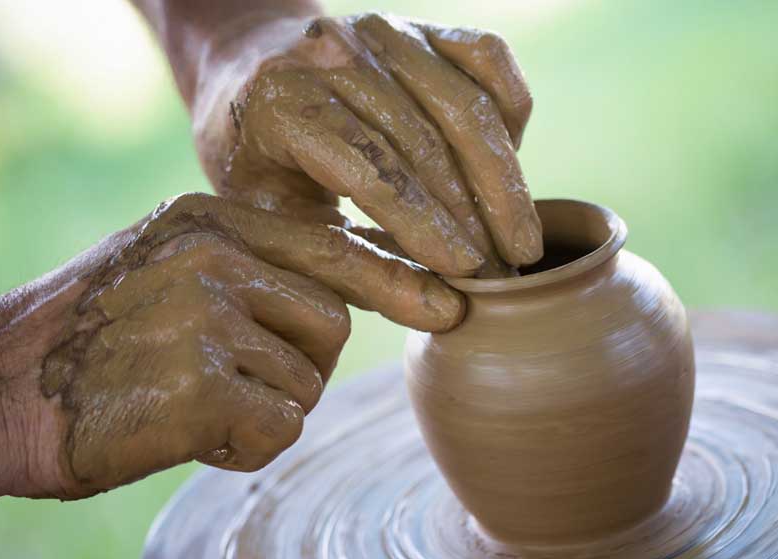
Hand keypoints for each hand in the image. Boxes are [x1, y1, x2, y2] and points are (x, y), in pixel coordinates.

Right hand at [0, 193, 462, 499]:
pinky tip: (183, 435)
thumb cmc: (86, 341)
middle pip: (332, 321)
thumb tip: (348, 289)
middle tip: (232, 382)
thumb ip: (248, 269)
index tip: (454, 304)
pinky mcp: (201, 384)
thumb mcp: (165, 270)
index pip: (332, 249)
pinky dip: (241, 447)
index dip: (398, 281)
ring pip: (306, 381)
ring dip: (264, 408)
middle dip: (300, 365)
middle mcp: (214, 256)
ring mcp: (207, 315)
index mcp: (208, 220)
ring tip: (188, 403)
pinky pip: (277, 428)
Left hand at [185, 10, 541, 277]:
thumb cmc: (269, 173)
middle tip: (505, 273)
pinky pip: (488, 59)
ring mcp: (384, 33)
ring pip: (464, 104)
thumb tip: (446, 312)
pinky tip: (513, 168)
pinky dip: (511, 112)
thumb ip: (359, 272)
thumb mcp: (288, 231)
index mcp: (281, 102)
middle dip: (473, 213)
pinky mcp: (423, 28)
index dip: (422, 221)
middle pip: (424, 138)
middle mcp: (334, 53)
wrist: (255, 84)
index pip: (367, 165)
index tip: (466, 270)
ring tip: (522, 242)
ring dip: (503, 179)